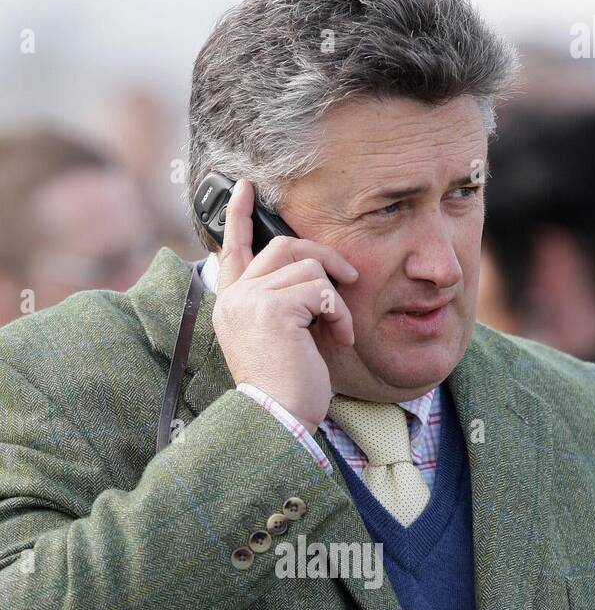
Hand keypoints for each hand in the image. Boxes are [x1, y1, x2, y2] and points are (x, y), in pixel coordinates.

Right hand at [212, 179, 358, 433]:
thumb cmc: (286, 391)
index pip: (231, 250)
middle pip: (282, 246)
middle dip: (322, 256)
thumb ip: (284, 303)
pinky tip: (339, 339)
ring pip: (307, 268)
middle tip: (348, 278)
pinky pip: (320, 291)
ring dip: (334, 299)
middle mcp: (235, 299)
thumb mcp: (282, 339)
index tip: (245, 187)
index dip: (239, 216)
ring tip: (338, 332)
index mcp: (231, 306)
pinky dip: (339, 314)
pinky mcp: (273, 308)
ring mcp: (251, 301)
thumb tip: (314, 274)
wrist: (278, 421)